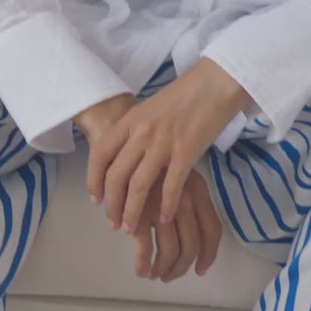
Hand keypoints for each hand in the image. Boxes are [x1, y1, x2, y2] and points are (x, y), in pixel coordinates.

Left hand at [73, 60, 251, 236]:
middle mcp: (142, 132)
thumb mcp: (151, 108)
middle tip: (113, 223)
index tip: (96, 200)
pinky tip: (163, 218)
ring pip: (139, 186)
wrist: (216, 82)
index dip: (94, 181)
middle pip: (117, 176)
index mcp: (131, 119)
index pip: (100, 155)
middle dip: (112, 204)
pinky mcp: (187, 153)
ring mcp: (163, 143)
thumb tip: (126, 156)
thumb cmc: (186, 94)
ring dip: (132, 212)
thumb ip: (137, 131)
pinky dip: (165, 207)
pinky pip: (170, 187)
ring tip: (131, 228)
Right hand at [131, 170, 222, 281]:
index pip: (212, 230)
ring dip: (163, 270)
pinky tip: (141, 269)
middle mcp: (184, 200)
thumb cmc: (151, 159)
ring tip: (153, 274)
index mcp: (198, 189)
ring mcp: (161, 208)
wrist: (121, 141)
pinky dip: (144, 265)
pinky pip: (145, 250)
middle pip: (191, 246)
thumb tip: (194, 237)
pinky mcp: (138, 214)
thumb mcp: (178, 173)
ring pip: (170, 252)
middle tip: (170, 275)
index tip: (200, 269)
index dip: (209, 254)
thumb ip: (189, 199)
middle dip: (181, 268)